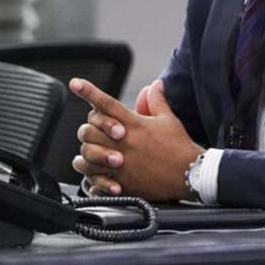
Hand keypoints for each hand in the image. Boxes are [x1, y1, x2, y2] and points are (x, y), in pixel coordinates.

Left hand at [70, 77, 202, 201]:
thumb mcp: (168, 120)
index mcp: (134, 124)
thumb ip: (156, 101)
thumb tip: (154, 85)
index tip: (75, 82)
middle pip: (89, 130)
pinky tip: (94, 177)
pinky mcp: (123, 182)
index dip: (89, 91)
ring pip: (87, 155)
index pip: (107, 103)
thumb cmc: (179, 147)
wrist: (189, 175)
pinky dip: (91, 178)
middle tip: (92, 131)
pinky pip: (96, 180)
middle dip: (87, 128)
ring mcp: (121, 164)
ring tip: (86, 156)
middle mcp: (124, 142)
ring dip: (85, 154)